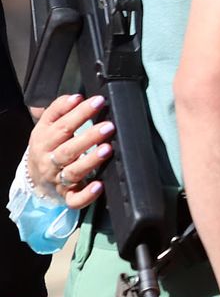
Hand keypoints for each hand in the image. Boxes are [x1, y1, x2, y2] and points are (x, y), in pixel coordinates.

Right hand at [27, 94, 114, 208]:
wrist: (34, 178)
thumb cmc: (47, 146)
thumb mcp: (46, 126)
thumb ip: (59, 109)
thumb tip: (75, 97)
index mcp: (43, 140)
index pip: (62, 125)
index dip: (80, 113)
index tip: (99, 101)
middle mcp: (49, 160)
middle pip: (68, 149)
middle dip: (88, 137)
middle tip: (108, 126)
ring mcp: (58, 179)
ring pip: (73, 172)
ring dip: (90, 161)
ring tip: (107, 149)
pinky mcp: (67, 195)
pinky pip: (75, 199)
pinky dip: (86, 194)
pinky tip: (99, 186)